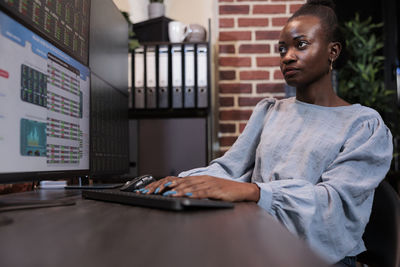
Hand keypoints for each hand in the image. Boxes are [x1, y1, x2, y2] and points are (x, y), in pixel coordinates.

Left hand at [143, 175, 259, 201]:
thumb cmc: (224, 191)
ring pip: (189, 186)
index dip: (162, 183)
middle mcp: (200, 179)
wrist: (242, 190)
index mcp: (197, 179)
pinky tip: (185, 196)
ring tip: (165, 193)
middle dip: (163, 186)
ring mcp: (208, 184)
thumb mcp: (206, 190)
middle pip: (179, 181)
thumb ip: (194, 190)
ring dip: (175, 190)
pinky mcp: (215, 190)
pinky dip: (192, 194)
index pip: (176, 179)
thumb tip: (179, 194)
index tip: (149, 188)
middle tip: (150, 191)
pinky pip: (202, 192)